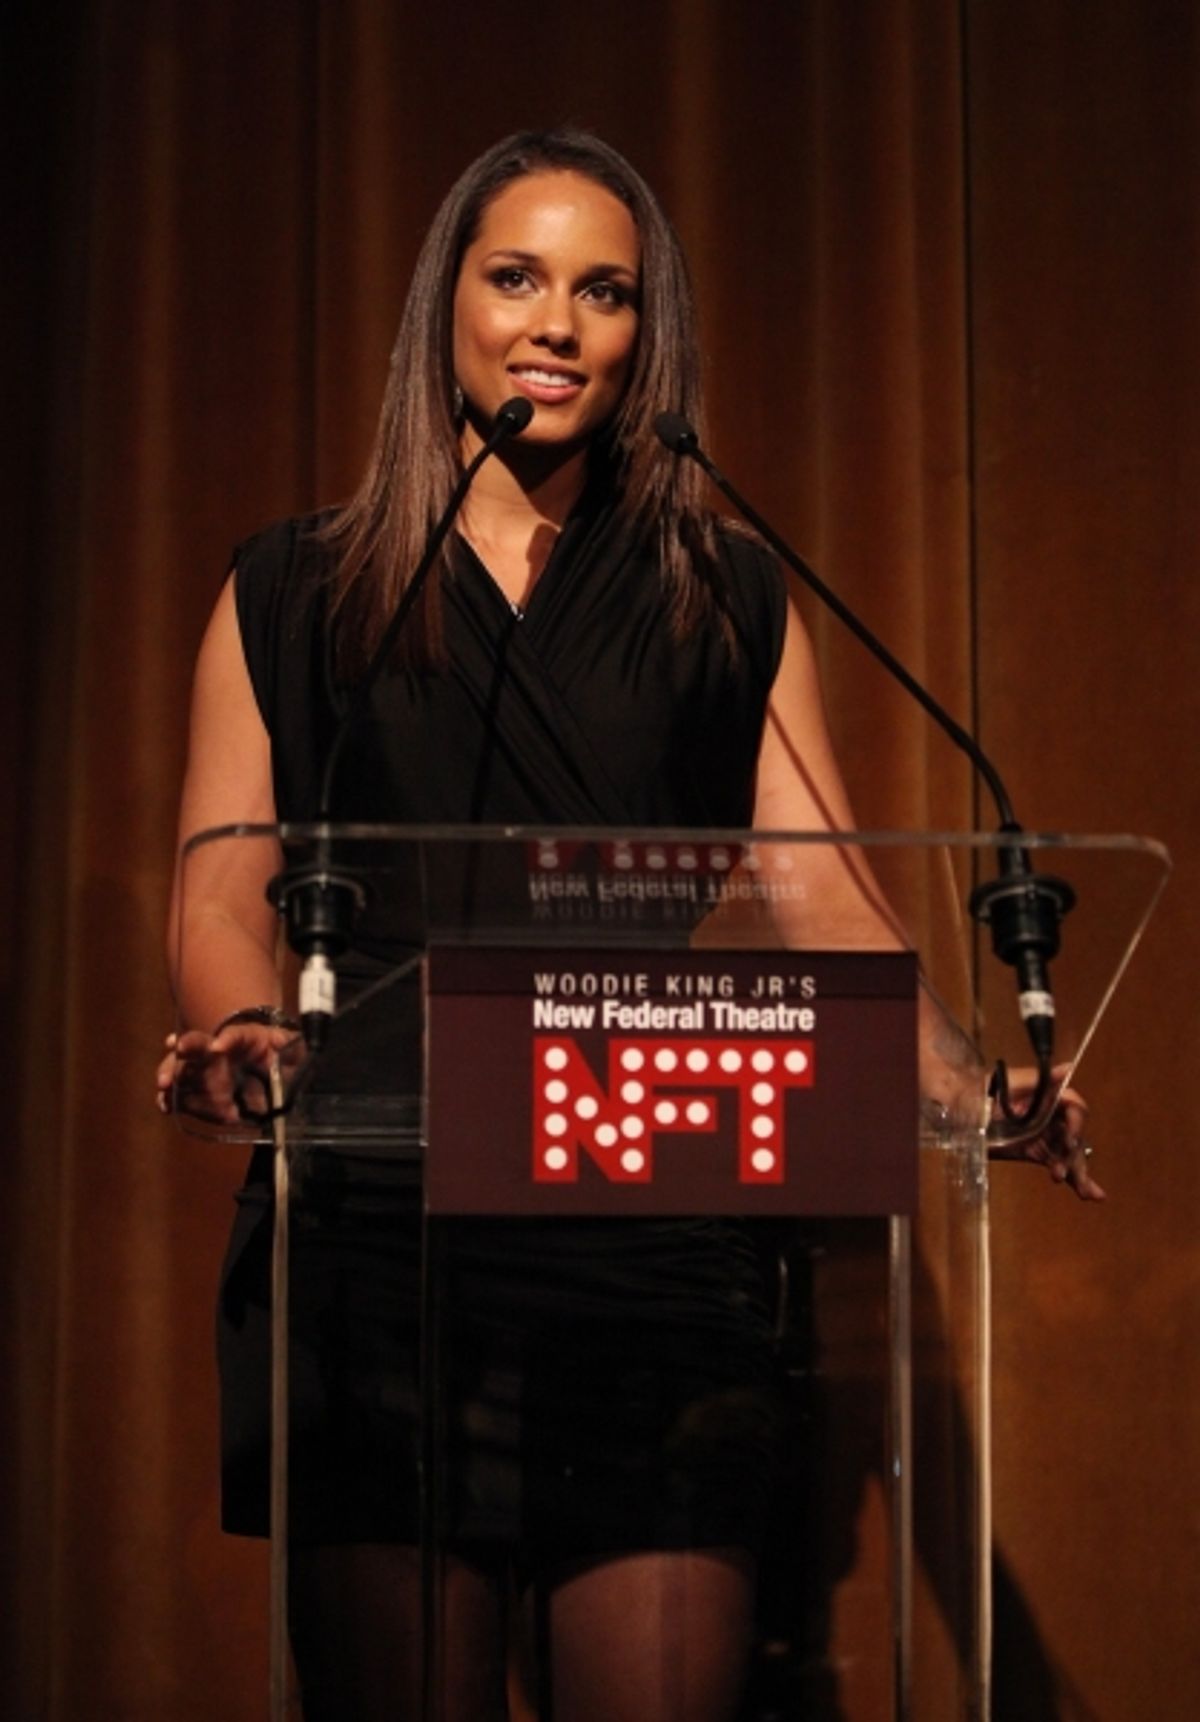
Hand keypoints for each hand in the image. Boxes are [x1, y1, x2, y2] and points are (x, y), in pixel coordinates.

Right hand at [155, 1021, 300, 1125]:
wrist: (269, 1073)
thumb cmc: (280, 1055)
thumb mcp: (291, 1049)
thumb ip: (289, 1046)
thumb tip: (284, 1046)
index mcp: (244, 1039)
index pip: (235, 1035)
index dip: (228, 1039)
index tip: (219, 1047)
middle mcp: (218, 1051)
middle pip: (198, 1043)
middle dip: (188, 1045)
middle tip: (178, 1049)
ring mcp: (204, 1071)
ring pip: (181, 1067)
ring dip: (171, 1072)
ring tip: (164, 1084)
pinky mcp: (198, 1092)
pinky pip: (180, 1094)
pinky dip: (170, 1099)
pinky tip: (164, 1105)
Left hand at [988, 1064, 1105, 1201]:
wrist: (959, 1106)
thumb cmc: (985, 1088)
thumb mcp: (1012, 1081)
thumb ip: (1041, 1079)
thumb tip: (1069, 1067)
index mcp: (1049, 1096)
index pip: (1074, 1109)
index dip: (1077, 1125)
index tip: (1071, 1141)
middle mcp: (1051, 1116)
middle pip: (1074, 1136)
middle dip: (1076, 1157)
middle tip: (1068, 1173)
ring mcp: (1044, 1135)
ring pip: (1068, 1154)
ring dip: (1079, 1173)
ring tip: (1086, 1193)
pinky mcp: (1034, 1151)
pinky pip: (1055, 1163)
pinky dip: (1070, 1178)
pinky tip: (1087, 1193)